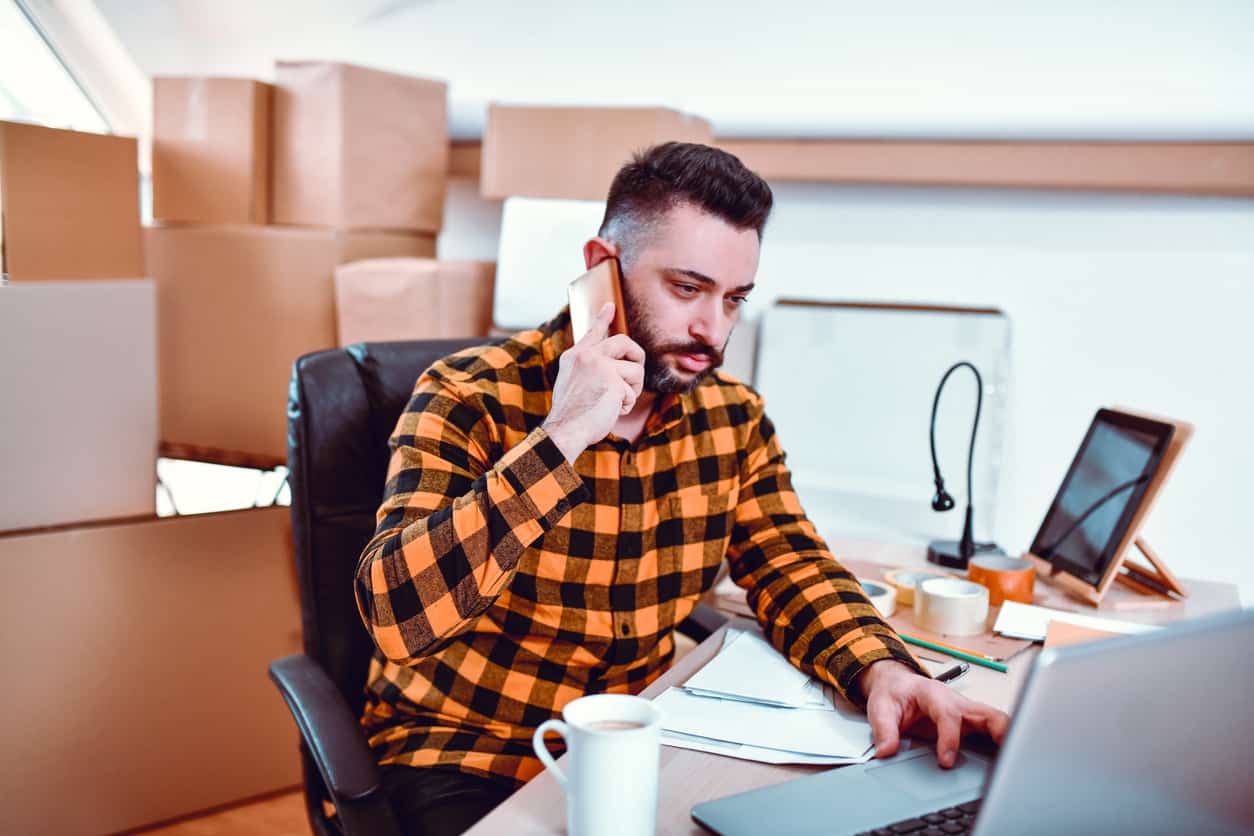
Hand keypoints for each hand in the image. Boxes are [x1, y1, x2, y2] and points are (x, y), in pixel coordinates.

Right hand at [543, 302, 644, 461]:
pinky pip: (632, 391)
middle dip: (637, 357)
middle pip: (624, 342)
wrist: (565, 430)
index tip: (611, 306)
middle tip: (635, 374)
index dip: (603, 318)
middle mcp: (586, 356)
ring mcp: (600, 365)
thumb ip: (590, 369)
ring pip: (635, 370)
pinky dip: (626, 405)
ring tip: (617, 402)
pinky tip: (611, 411)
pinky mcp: (613, 380)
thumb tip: (617, 365)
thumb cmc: (571, 415)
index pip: (594, 332)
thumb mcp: (574, 383)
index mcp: (574, 356)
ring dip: (632, 390)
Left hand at [858, 660, 1009, 767]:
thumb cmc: (894, 693)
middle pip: (987, 713)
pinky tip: (1009, 760)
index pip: (948, 715)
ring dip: (1008, 738)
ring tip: (1016, 762)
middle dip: (999, 731)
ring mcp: (967, 713)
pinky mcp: (971, 724)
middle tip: (1007, 755)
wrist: (898, 684)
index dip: (950, 739)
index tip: (945, 761)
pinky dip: (1004, 743)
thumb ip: (884, 730)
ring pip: (997, 721)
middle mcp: (956, 702)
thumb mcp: (881, 708)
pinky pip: (993, 731)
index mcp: (933, 694)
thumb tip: (886, 752)